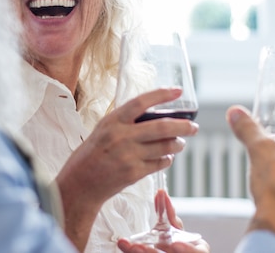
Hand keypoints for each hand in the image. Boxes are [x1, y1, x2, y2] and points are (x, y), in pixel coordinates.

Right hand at [57, 88, 198, 250]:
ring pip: (165, 146)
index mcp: (112, 121)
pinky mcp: (134, 173)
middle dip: (184, 126)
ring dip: (178, 144)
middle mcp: (121, 136)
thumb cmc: (92, 153)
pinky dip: (167, 159)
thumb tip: (156, 115)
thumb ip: (126, 122)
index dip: (161, 95)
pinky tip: (166, 157)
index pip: (141, 102)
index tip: (178, 91)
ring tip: (180, 143)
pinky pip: (160, 163)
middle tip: (194, 126)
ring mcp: (129, 156)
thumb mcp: (104, 129)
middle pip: (162, 127)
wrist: (80, 184)